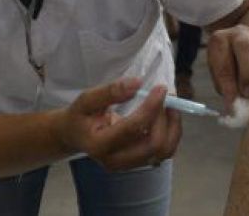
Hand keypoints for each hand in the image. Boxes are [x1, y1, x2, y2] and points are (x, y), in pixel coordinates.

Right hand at [58, 78, 180, 171]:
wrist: (75, 136)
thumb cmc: (80, 116)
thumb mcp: (86, 99)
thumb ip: (110, 92)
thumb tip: (137, 83)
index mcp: (99, 145)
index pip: (133, 128)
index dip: (151, 107)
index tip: (161, 88)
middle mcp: (115, 161)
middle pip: (153, 145)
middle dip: (164, 118)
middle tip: (167, 96)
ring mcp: (129, 165)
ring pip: (164, 151)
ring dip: (173, 126)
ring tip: (171, 105)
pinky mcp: (139, 163)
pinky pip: (164, 152)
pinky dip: (172, 133)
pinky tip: (167, 116)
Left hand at [207, 21, 248, 105]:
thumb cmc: (237, 67)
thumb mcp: (227, 77)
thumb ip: (229, 90)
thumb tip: (234, 108)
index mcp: (220, 42)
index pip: (221, 59)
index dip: (227, 81)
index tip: (233, 98)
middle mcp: (238, 32)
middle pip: (244, 45)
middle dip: (248, 72)